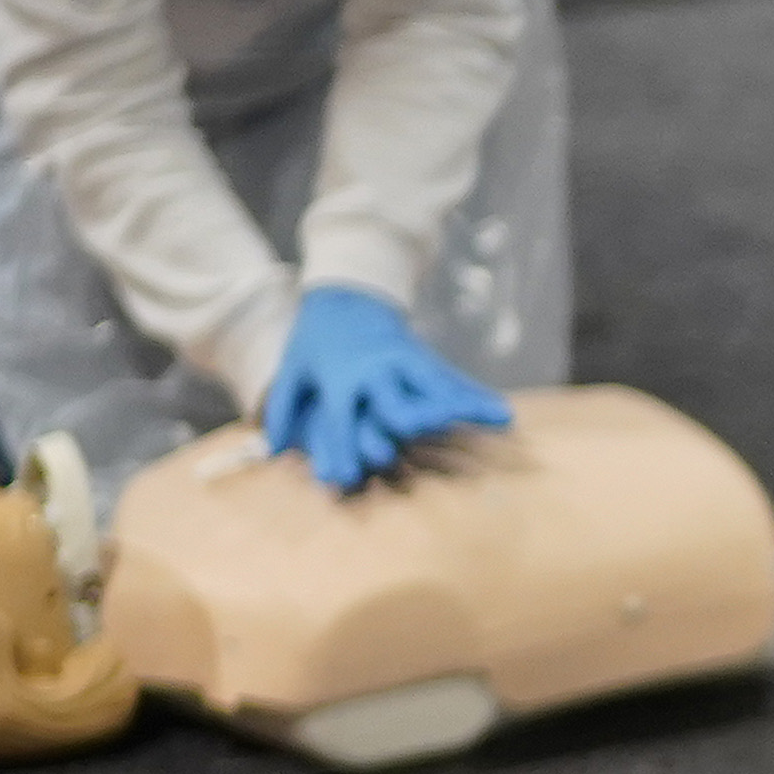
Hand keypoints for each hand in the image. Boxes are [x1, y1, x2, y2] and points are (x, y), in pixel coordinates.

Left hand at [260, 280, 512, 492]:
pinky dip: (477, 398)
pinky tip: (502, 415)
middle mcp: (377, 371)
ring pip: (435, 387)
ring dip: (461, 404)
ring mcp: (405, 363)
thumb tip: (271, 449)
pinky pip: (455, 381)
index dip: (340, 447)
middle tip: (414, 432)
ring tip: (493, 419)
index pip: (339, 417)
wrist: (347, 295)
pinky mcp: (425, 360)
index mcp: (341, 377)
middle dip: (403, 415)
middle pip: (393, 398)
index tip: (344, 477)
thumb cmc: (316, 340)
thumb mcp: (294, 368)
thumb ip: (284, 408)